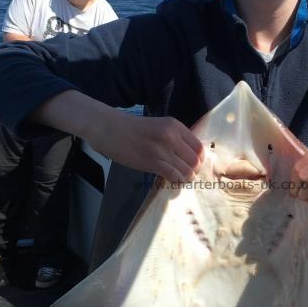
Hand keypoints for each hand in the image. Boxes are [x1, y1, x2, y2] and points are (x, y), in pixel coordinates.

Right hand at [32, 91, 202, 181]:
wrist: (108, 128)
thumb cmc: (131, 129)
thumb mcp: (158, 127)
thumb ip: (174, 138)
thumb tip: (188, 156)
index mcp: (175, 125)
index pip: (199, 147)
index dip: (199, 160)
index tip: (193, 166)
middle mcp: (171, 136)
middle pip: (195, 160)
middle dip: (194, 171)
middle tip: (186, 175)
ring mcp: (162, 149)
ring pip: (186, 170)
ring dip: (185, 178)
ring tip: (179, 180)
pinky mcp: (152, 161)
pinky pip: (173, 175)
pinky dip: (175, 181)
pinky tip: (171, 181)